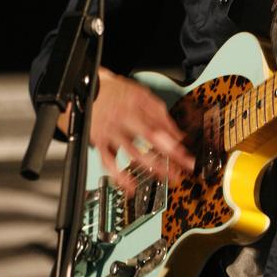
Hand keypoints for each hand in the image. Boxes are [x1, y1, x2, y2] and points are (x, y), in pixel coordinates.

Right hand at [59, 68, 195, 190]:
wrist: (90, 89)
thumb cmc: (119, 93)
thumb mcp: (143, 96)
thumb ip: (161, 115)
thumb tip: (178, 135)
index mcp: (138, 107)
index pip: (160, 128)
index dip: (173, 144)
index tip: (186, 157)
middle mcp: (125, 120)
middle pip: (149, 140)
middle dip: (166, 157)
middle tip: (179, 172)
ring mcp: (112, 132)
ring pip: (131, 152)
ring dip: (149, 167)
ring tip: (164, 177)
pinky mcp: (100, 142)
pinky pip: (109, 162)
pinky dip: (119, 176)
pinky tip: (130, 186)